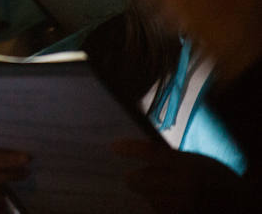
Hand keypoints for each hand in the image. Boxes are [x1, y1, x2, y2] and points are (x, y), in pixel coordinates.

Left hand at [115, 139, 249, 212]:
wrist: (241, 204)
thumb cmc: (216, 177)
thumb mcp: (196, 160)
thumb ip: (171, 158)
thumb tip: (139, 154)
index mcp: (187, 164)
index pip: (151, 153)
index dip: (130, 149)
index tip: (113, 148)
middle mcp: (183, 184)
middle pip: (140, 179)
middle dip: (134, 178)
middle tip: (134, 177)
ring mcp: (182, 204)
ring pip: (148, 197)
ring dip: (149, 193)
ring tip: (163, 191)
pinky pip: (158, 210)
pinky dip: (159, 205)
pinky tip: (168, 202)